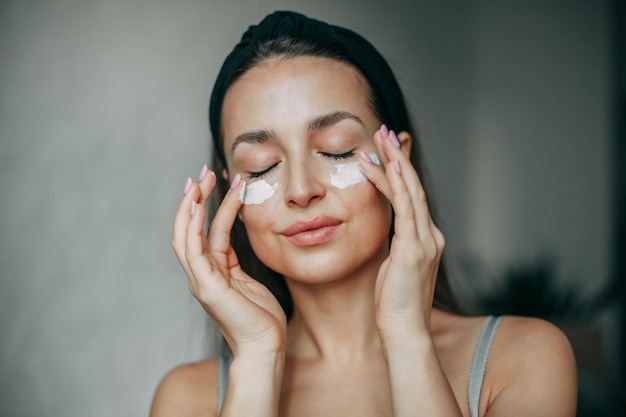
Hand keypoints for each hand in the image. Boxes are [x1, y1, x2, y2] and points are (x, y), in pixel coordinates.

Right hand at [172, 167, 286, 355]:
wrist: (265, 348)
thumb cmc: (262, 319)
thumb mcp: (249, 281)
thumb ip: (237, 262)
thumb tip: (238, 240)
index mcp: (212, 272)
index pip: (204, 232)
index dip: (207, 206)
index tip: (213, 181)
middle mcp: (201, 275)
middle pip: (188, 229)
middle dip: (194, 198)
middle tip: (203, 172)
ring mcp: (200, 281)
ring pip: (186, 235)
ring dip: (192, 205)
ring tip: (201, 179)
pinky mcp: (207, 286)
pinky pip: (194, 250)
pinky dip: (193, 225)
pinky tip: (199, 204)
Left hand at [358, 127, 444, 337]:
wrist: (405, 332)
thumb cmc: (394, 303)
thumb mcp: (392, 266)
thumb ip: (393, 244)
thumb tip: (385, 230)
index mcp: (425, 239)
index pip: (411, 196)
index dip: (399, 170)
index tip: (385, 149)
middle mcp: (430, 235)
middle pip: (412, 186)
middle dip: (397, 156)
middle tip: (383, 131)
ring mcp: (425, 241)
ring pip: (410, 191)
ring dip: (395, 161)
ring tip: (380, 137)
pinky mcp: (414, 249)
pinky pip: (405, 209)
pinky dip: (397, 184)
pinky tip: (388, 163)